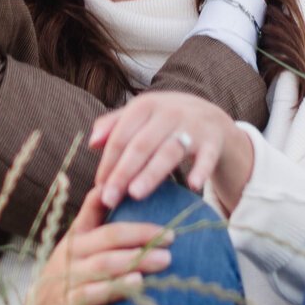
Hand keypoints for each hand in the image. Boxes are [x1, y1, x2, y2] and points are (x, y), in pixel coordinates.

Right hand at [27, 190, 172, 304]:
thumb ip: (93, 212)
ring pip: (89, 290)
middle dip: (135, 257)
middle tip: (167, 257)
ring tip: (141, 281)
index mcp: (76, 244)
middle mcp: (69, 268)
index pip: (109, 234)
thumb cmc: (69, 266)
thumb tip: (109, 180)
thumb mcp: (77, 237)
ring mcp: (65, 297)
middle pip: (103, 260)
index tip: (167, 233)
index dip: (137, 232)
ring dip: (114, 286)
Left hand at [87, 92, 254, 211]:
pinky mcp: (212, 141)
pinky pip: (207, 157)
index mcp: (145, 105)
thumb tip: (91, 143)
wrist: (210, 115)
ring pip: (169, 152)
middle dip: (123, 173)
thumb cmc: (164, 120)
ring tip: (135, 194)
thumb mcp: (140, 115)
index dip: (108, 162)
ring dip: (152, 173)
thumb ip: (113, 125)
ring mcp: (192, 126)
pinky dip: (201, 170)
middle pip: (141, 145)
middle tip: (109, 199)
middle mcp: (168, 113)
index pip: (121, 136)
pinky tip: (193, 186)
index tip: (98, 187)